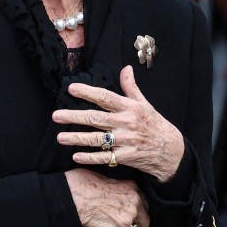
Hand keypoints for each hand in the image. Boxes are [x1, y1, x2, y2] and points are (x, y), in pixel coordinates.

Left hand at [55, 65, 185, 182]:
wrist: (170, 149)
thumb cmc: (154, 124)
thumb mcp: (144, 103)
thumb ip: (131, 87)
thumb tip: (126, 68)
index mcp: (129, 108)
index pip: (105, 97)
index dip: (88, 92)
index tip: (71, 88)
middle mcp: (125, 123)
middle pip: (95, 119)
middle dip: (74, 117)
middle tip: (56, 115)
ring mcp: (125, 141)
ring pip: (97, 139)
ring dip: (77, 138)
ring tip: (60, 137)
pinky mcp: (125, 156)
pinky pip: (104, 158)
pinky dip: (90, 157)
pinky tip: (75, 156)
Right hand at [64, 168, 149, 226]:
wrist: (72, 196)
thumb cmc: (81, 184)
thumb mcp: (103, 178)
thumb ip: (115, 187)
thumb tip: (113, 193)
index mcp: (131, 186)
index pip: (143, 202)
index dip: (138, 210)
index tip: (133, 214)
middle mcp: (135, 199)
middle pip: (144, 217)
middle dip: (138, 223)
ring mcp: (130, 214)